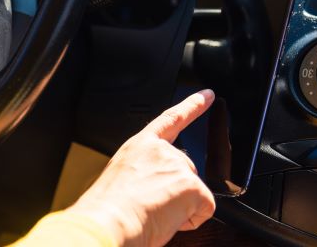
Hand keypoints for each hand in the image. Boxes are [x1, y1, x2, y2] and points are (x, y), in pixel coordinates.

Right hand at [67, 90, 215, 246]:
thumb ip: (143, 173)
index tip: (207, 95)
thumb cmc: (109, 208)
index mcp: (140, 146)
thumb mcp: (121, 179)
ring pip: (193, 192)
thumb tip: (154, 190)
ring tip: (153, 212)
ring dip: (179, 208)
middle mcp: (162, 151)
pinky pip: (204, 209)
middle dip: (176, 191)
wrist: (110, 220)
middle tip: (151, 205)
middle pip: (186, 170)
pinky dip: (191, 221)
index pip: (171, 119)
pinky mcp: (193, 185)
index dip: (192, 106)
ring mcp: (179, 166)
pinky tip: (168, 220)